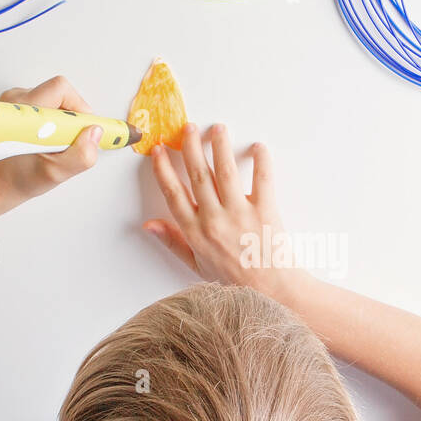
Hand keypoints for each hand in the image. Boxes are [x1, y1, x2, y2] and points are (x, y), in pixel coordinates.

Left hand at [0, 76, 101, 203]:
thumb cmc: (17, 178)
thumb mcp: (53, 173)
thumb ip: (80, 155)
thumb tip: (95, 133)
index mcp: (23, 112)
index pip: (61, 91)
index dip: (79, 108)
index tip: (84, 129)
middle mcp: (15, 101)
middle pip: (59, 93)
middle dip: (71, 118)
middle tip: (67, 141)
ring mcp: (14, 101)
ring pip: (53, 100)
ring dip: (61, 121)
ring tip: (53, 144)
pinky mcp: (15, 106)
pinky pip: (45, 106)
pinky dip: (52, 122)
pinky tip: (44, 141)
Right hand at [145, 124, 309, 300]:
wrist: (272, 293)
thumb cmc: (235, 282)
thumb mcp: (196, 266)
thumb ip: (173, 242)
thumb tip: (149, 224)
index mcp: (195, 232)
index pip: (173, 193)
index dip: (163, 169)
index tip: (158, 150)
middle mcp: (214, 219)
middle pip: (197, 175)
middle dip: (190, 147)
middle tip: (188, 128)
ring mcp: (240, 214)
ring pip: (225, 170)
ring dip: (219, 145)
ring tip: (218, 128)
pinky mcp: (266, 211)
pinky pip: (263, 178)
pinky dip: (261, 160)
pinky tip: (258, 146)